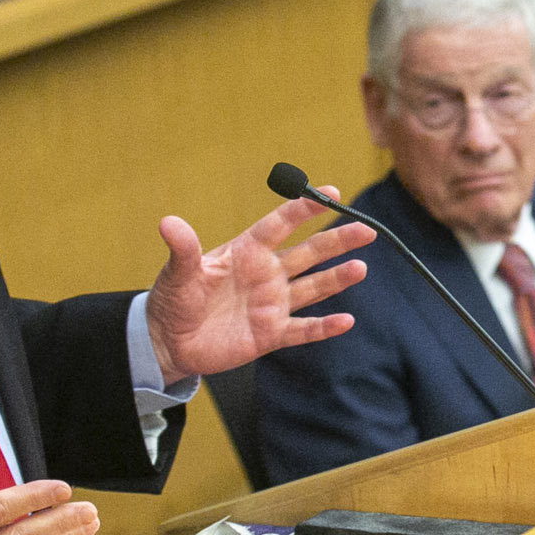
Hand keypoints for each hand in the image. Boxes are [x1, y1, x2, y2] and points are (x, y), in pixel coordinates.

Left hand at [144, 194, 376, 380]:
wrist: (169, 341)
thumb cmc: (173, 300)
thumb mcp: (177, 274)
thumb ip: (183, 250)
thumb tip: (168, 222)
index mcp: (247, 253)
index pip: (280, 225)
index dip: (304, 209)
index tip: (330, 193)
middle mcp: (266, 274)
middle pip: (308, 253)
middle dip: (337, 241)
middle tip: (366, 230)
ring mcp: (271, 304)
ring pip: (312, 288)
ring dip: (336, 279)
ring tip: (360, 268)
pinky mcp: (271, 334)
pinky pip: (303, 330)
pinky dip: (324, 327)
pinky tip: (346, 321)